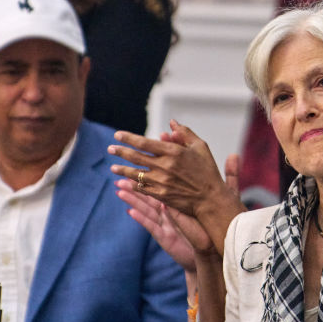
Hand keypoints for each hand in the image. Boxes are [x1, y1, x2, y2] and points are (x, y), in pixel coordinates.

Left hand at [109, 120, 231, 218]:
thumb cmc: (208, 171)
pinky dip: (132, 184)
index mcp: (173, 152)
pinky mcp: (160, 195)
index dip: (128, 138)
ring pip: (135, 174)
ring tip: (113, 167)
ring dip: (122, 169)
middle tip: (110, 148)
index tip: (117, 135)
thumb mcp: (201, 147)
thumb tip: (172, 122)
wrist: (211, 199)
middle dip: (120, 152)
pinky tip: (126, 182)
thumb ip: (185, 133)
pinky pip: (142, 188)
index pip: (144, 142)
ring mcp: (161, 182)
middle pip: (135, 157)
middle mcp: (164, 166)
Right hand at [118, 180, 213, 268]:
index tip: (133, 171)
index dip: (145, 182)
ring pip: (146, 211)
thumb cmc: (206, 232)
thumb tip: (176, 181)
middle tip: (118, 181)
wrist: (209, 254)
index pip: (158, 192)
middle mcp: (167, 216)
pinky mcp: (165, 239)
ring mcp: (164, 227)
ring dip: (132, 202)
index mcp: (175, 207)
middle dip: (133, 190)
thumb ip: (185, 200)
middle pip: (147, 200)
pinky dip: (141, 219)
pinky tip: (130, 211)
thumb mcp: (197, 212)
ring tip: (119, 192)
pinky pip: (152, 226)